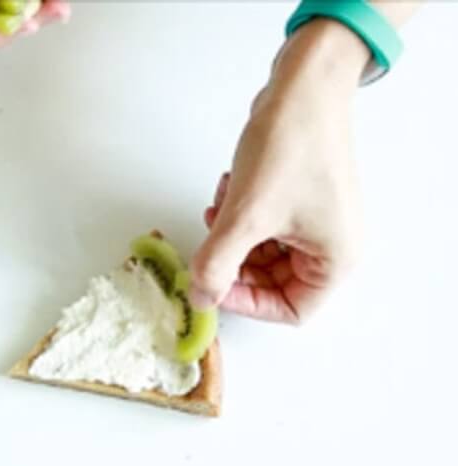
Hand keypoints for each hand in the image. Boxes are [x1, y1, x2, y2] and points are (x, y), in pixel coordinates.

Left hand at [189, 20, 370, 323]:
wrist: (303, 87)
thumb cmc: (290, 149)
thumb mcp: (247, 216)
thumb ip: (218, 264)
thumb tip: (198, 299)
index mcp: (335, 261)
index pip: (290, 311)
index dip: (248, 303)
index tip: (213, 285)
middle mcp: (330, 246)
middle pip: (271, 281)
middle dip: (233, 261)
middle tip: (208, 243)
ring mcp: (313, 222)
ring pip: (260, 252)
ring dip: (232, 235)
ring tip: (221, 205)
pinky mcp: (296, 200)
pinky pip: (261, 225)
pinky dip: (239, 214)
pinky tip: (229, 187)